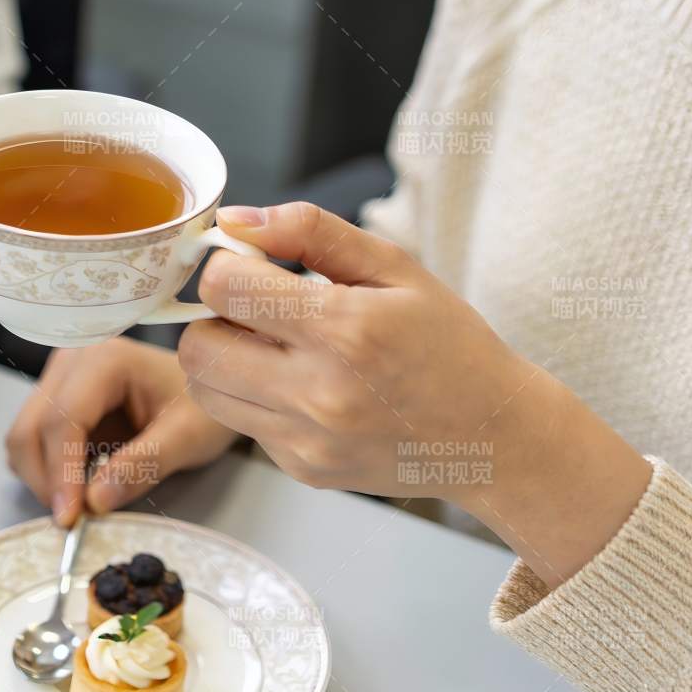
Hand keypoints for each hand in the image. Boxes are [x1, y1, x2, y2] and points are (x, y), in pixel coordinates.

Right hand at [5, 337, 239, 525]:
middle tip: (75, 519)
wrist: (206, 388)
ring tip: (80, 504)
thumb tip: (94, 502)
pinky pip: (33, 440)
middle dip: (46, 480)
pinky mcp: (56, 399)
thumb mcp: (187, 437)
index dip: (61, 472)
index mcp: (105, 360)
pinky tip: (77, 484)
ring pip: (24, 436)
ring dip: (42, 477)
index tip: (71, 517)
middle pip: (31, 428)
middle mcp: (71, 362)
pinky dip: (46, 470)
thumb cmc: (202, 406)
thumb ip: (143, 466)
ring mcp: (59, 379)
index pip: (64, 420)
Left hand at [180, 202, 651, 584]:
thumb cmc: (447, 343)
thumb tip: (234, 222)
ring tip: (271, 345)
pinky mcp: (301, 470)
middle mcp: (318, 393)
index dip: (226, 266)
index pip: (224, 288)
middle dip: (214, 315)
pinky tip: (299, 385)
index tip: (254, 265)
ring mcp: (306, 440)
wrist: (495, 439)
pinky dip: (252, 397)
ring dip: (222, 357)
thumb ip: (308, 231)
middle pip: (196, 344)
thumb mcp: (394, 267)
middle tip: (257, 308)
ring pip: (204, 388)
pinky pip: (239, 423)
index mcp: (344, 330)